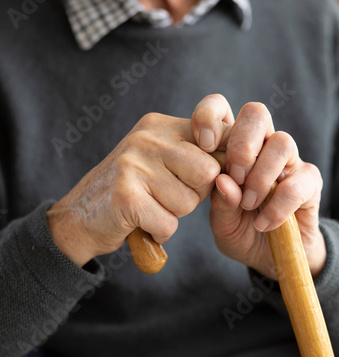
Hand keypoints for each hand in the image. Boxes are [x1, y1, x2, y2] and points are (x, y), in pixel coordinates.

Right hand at [47, 106, 224, 266]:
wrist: (81, 217)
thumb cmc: (134, 192)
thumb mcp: (163, 162)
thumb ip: (196, 156)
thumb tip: (239, 164)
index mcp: (161, 125)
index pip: (217, 128)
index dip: (226, 159)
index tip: (216, 178)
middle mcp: (148, 137)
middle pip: (208, 172)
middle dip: (197, 194)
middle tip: (169, 196)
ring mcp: (134, 164)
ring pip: (189, 202)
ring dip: (175, 214)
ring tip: (150, 206)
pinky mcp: (126, 195)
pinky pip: (169, 223)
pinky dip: (159, 231)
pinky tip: (141, 222)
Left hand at [192, 95, 325, 279]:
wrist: (271, 258)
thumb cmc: (241, 231)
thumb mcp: (222, 222)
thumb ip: (220, 203)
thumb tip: (223, 182)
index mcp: (232, 147)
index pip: (221, 109)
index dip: (210, 116)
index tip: (203, 145)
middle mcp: (261, 146)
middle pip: (256, 113)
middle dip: (241, 145)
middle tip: (234, 178)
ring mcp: (288, 162)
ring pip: (281, 142)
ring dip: (260, 176)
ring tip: (249, 204)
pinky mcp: (310, 182)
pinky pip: (299, 182)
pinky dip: (278, 205)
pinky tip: (264, 224)